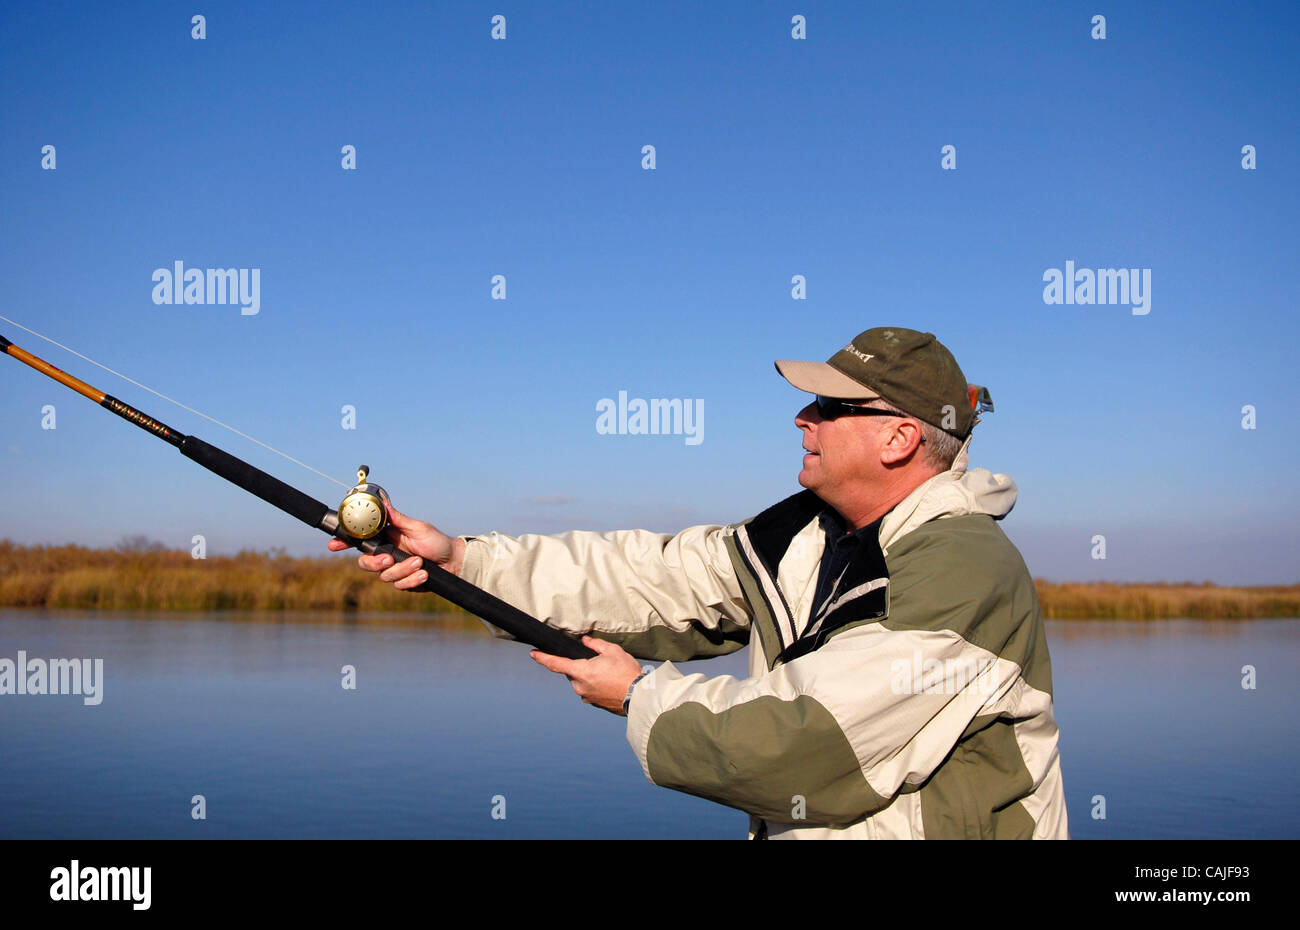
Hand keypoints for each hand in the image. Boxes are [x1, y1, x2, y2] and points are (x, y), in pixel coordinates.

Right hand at [326, 501, 466, 587]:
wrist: (453, 562)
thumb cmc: (437, 541)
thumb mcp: (418, 528)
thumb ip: (398, 519)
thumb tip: (384, 503)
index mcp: (387, 538)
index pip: (361, 540)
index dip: (344, 542)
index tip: (333, 545)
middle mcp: (387, 554)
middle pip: (365, 563)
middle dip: (375, 563)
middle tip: (389, 558)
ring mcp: (394, 570)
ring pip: (384, 576)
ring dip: (404, 570)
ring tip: (420, 562)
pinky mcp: (403, 583)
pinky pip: (399, 585)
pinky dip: (413, 580)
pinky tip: (424, 574)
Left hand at [530, 636, 644, 715]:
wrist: (638, 696)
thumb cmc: (626, 673)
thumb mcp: (613, 651)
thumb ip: (595, 645)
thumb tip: (585, 641)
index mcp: (581, 672)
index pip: (556, 664)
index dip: (543, 658)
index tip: (533, 654)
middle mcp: (579, 686)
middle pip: (572, 672)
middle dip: (581, 665)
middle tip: (600, 662)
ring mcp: (586, 697)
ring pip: (581, 681)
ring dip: (590, 675)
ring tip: (610, 673)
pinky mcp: (594, 704)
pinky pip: (590, 690)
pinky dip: (596, 685)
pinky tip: (611, 682)